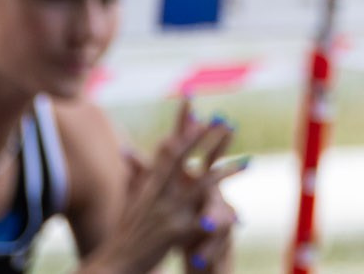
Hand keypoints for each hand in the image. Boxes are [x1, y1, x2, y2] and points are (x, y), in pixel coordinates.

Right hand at [104, 102, 240, 273]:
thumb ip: (137, 176)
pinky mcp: (173, 233)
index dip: (181, 128)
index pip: (168, 149)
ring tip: (248, 162)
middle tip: (223, 119)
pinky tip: (235, 218)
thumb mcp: (133, 201)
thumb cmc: (127, 233)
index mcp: (151, 185)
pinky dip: (216, 221)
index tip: (194, 106)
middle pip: (183, 158)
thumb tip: (128, 149)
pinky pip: (200, 224)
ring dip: (225, 173)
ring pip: (201, 187)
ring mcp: (166, 212)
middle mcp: (158, 194)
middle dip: (203, 137)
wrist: (115, 264)